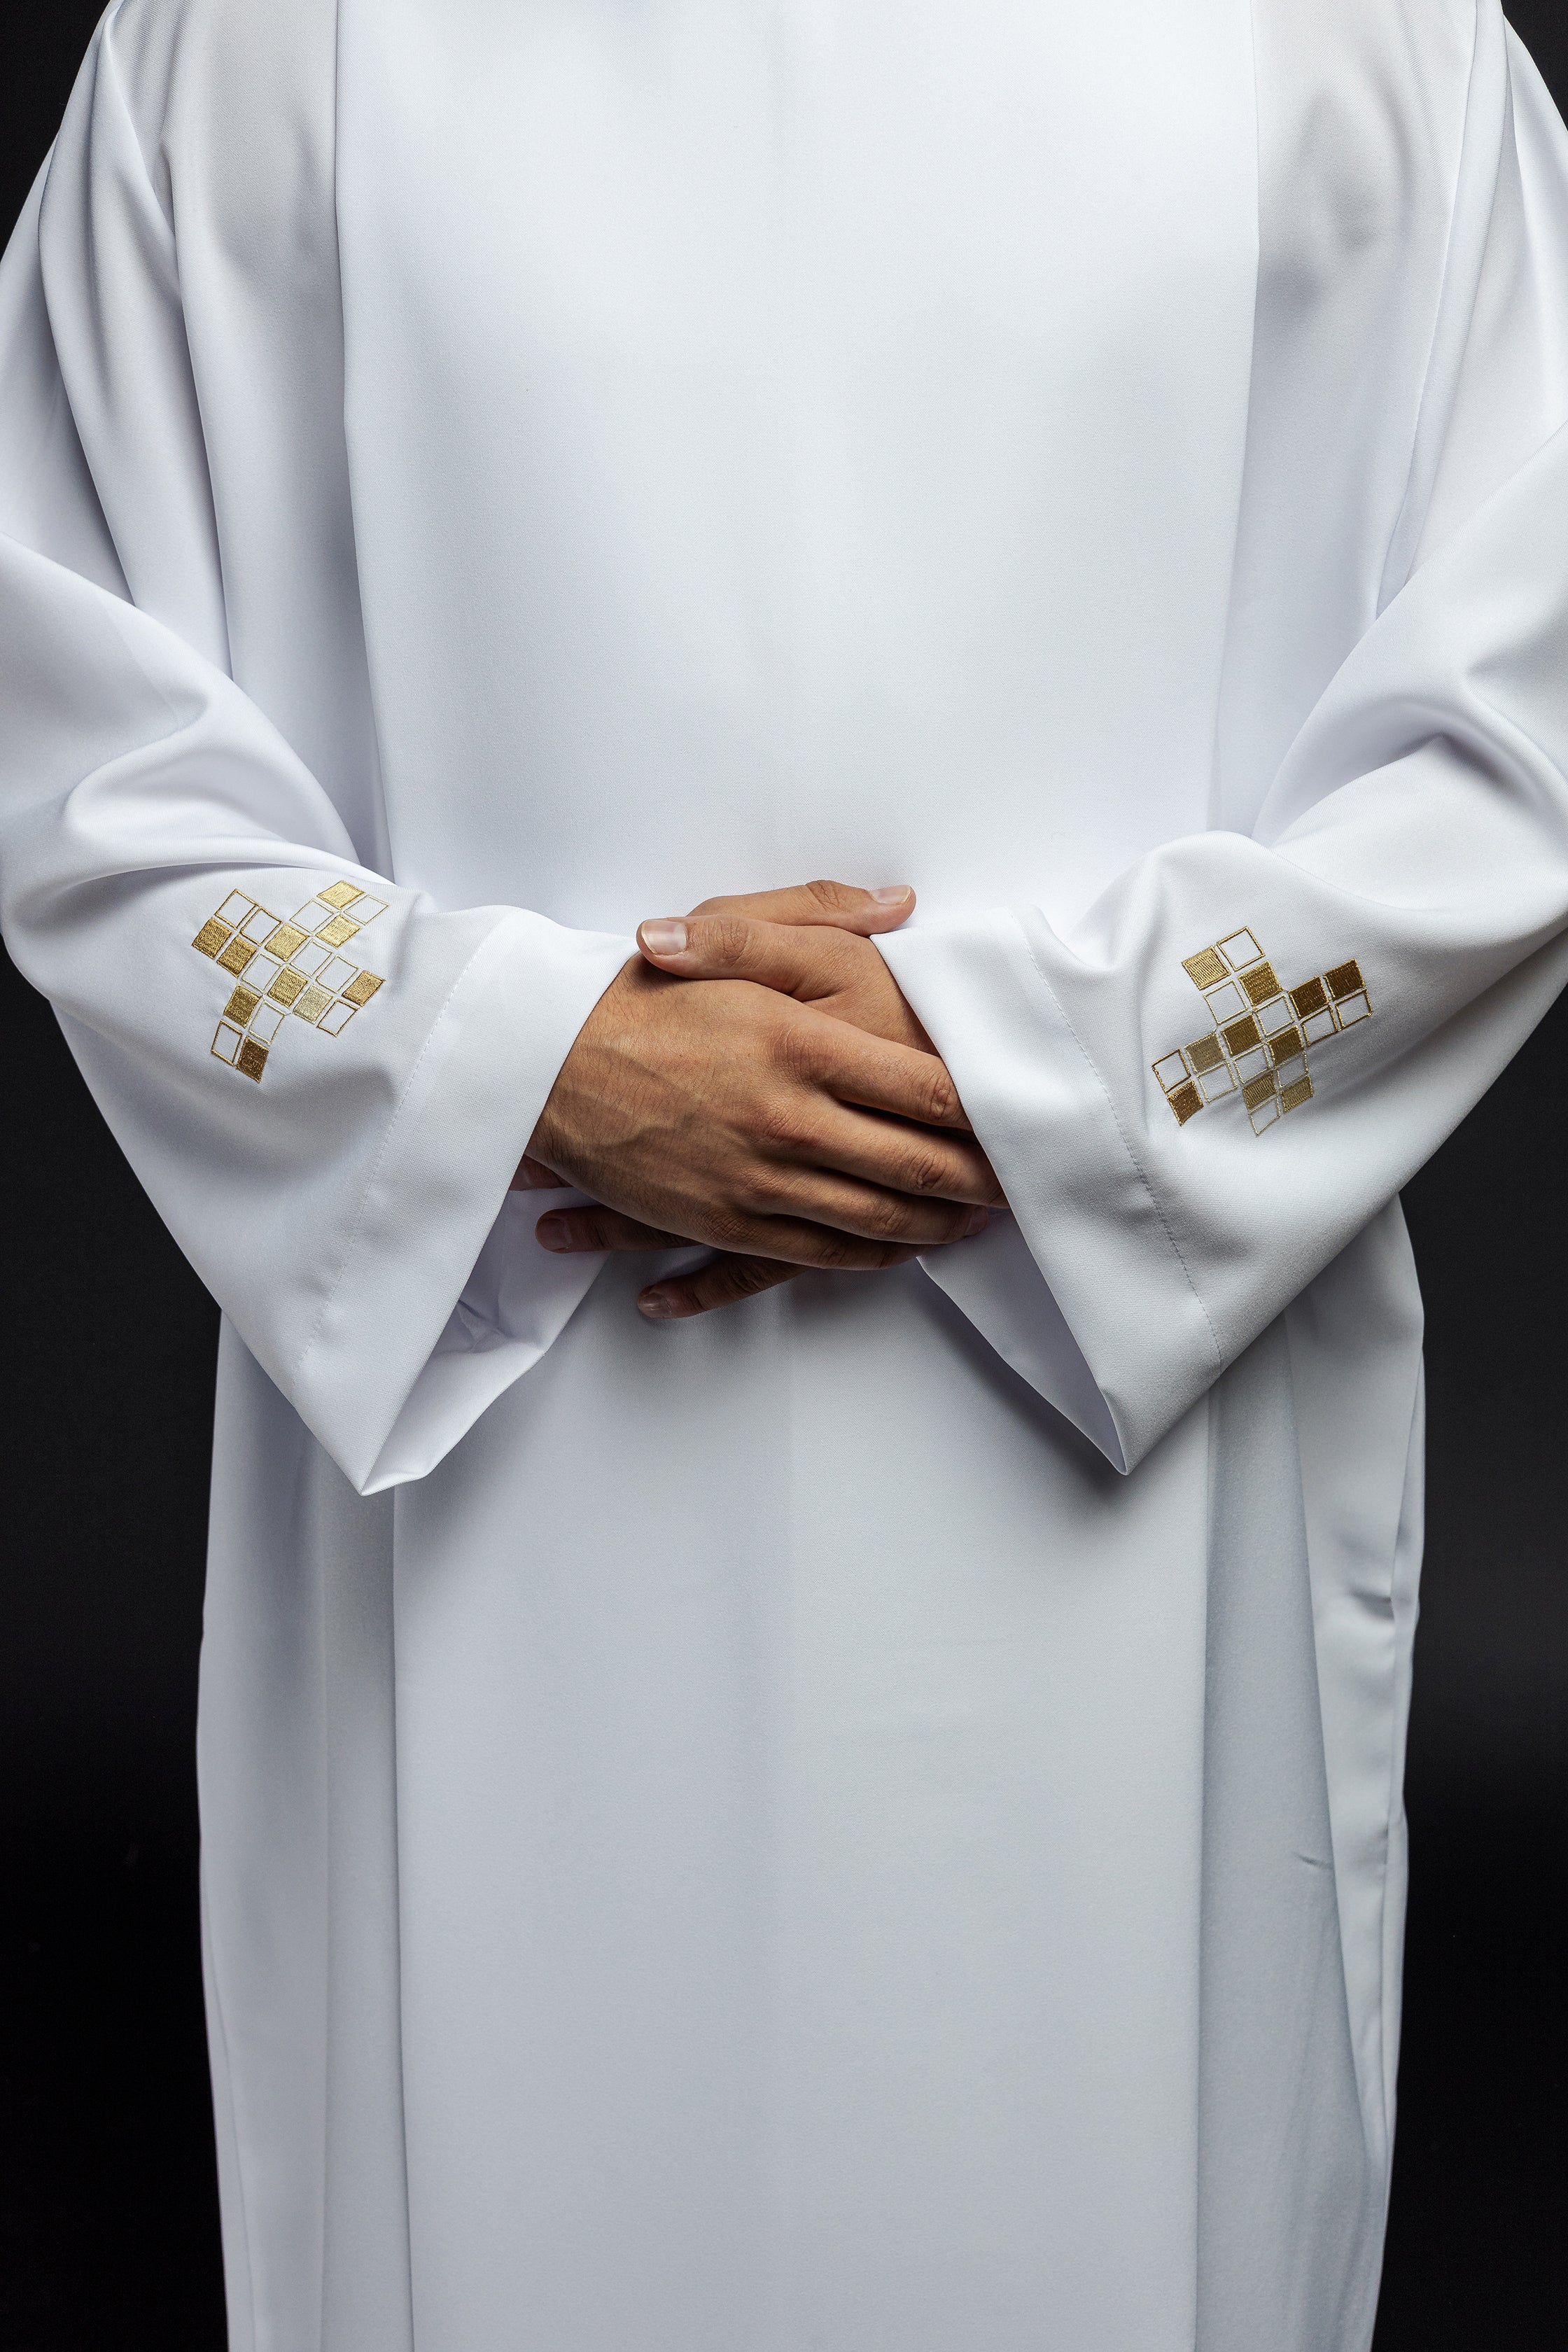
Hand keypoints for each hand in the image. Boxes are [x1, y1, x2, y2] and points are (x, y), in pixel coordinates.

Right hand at [521, 885, 999, 1317]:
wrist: (545, 1067)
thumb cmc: (637, 995)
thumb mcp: (728, 926)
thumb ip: (820, 909)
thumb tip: (901, 903)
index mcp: (803, 1043)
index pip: (927, 1089)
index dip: (984, 1111)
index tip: (1015, 1116)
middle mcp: (791, 1119)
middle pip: (918, 1166)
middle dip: (979, 1182)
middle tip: (1016, 1183)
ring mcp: (760, 1180)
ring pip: (878, 1220)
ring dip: (937, 1227)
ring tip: (973, 1223)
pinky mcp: (727, 1222)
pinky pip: (820, 1255)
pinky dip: (871, 1257)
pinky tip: (897, 1252)